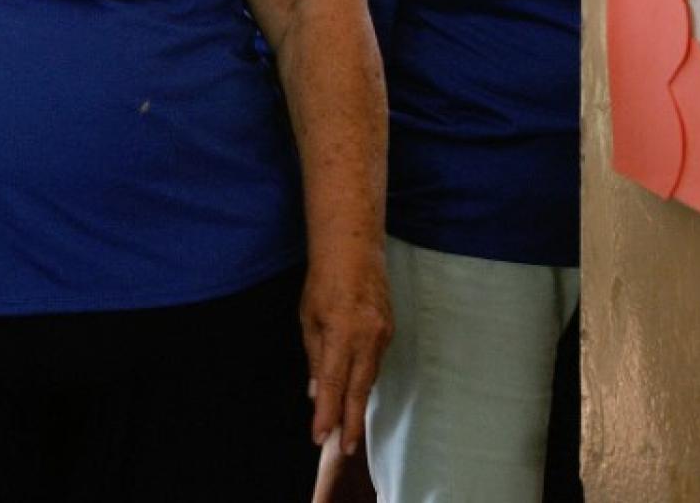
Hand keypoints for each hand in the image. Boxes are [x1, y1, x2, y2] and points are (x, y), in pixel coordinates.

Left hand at [301, 239, 391, 456]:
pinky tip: (356, 390)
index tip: (320, 436)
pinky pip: (375, 361)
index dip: (326, 412)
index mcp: (341, 334)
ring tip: (348, 426)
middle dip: (351, 420)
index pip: (331, 383)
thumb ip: (314, 356)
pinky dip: (364, 378)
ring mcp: (382, 335)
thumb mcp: (308, 318)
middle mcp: (366, 338)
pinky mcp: (390, 330)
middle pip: (358, 389)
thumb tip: (314, 390)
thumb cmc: (323, 281)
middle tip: (346, 449)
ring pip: (369, 377)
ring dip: (357, 402)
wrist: (355, 250)